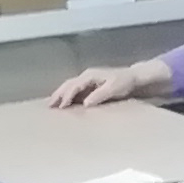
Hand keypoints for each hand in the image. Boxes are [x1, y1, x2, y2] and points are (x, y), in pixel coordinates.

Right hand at [49, 61, 165, 109]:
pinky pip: (76, 91)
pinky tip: (64, 105)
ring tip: (52, 106)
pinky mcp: (91, 86)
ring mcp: (88, 81)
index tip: (61, 106)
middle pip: (68, 85)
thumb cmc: (125, 83)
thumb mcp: (114, 89)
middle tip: (49, 106)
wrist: (134, 79)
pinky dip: (68, 97)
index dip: (66, 96)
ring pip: (70, 87)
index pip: (74, 86)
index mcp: (90, 75)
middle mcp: (86, 77)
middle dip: (58, 95)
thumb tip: (86, 103)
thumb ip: (100, 95)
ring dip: (60, 95)